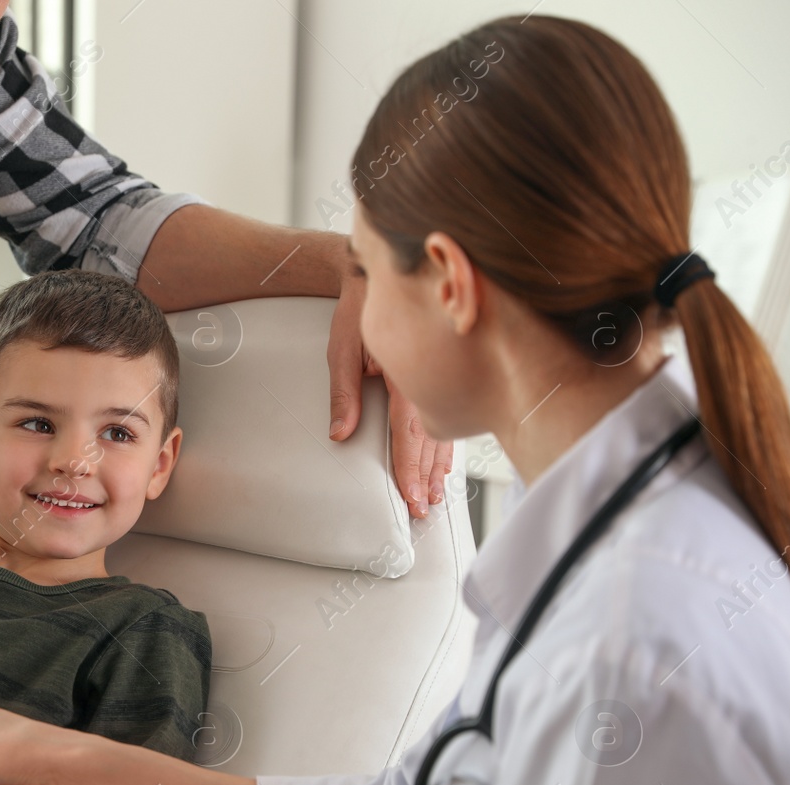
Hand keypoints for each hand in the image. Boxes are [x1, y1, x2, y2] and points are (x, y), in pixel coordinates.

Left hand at [325, 270, 453, 518]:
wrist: (380, 273)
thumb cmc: (359, 308)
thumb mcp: (342, 348)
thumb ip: (344, 392)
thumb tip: (340, 432)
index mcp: (405, 376)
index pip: (408, 435)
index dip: (410, 469)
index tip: (411, 496)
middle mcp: (428, 379)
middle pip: (431, 440)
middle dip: (427, 476)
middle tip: (425, 507)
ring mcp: (438, 376)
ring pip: (444, 430)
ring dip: (440, 465)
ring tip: (438, 492)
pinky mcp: (439, 373)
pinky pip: (448, 413)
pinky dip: (448, 441)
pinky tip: (448, 460)